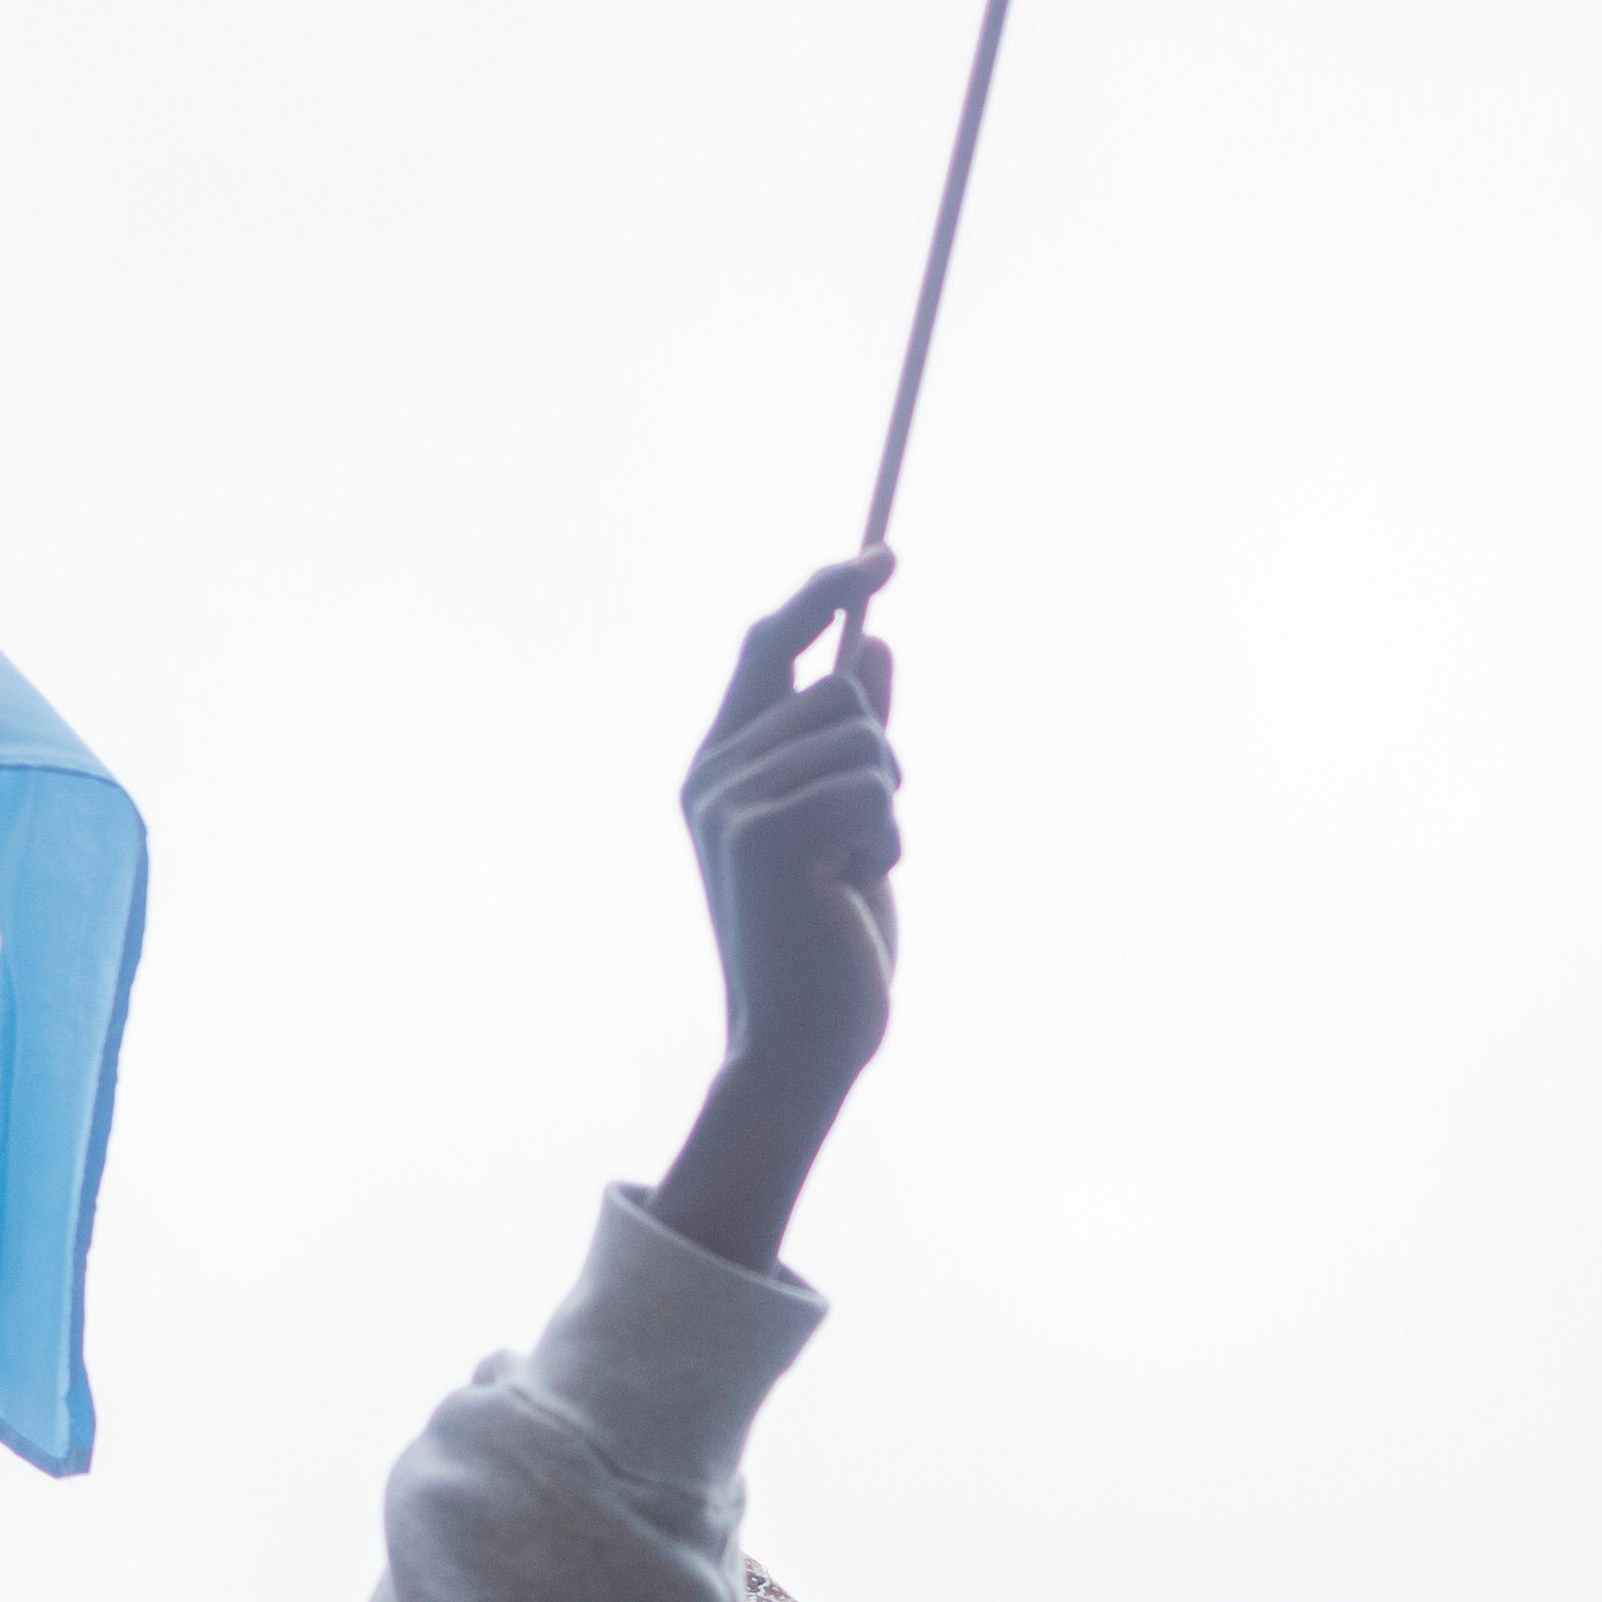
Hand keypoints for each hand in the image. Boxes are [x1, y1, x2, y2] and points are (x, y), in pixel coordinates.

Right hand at [683, 557, 900, 1101]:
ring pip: (866, 739)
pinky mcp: (764, 832)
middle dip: (882, 761)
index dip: (825, 593)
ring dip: (888, 811)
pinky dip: (887, 841)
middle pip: (841, 691)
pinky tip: (853, 893)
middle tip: (860, 847)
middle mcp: (713, 771)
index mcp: (721, 764)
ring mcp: (732, 799)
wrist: (802, 1044)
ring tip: (850, 876)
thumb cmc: (828, 943)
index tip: (886, 557)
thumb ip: (851, 741)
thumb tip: (875, 647)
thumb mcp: (847, 827)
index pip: (769, 646)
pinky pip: (872, 788)